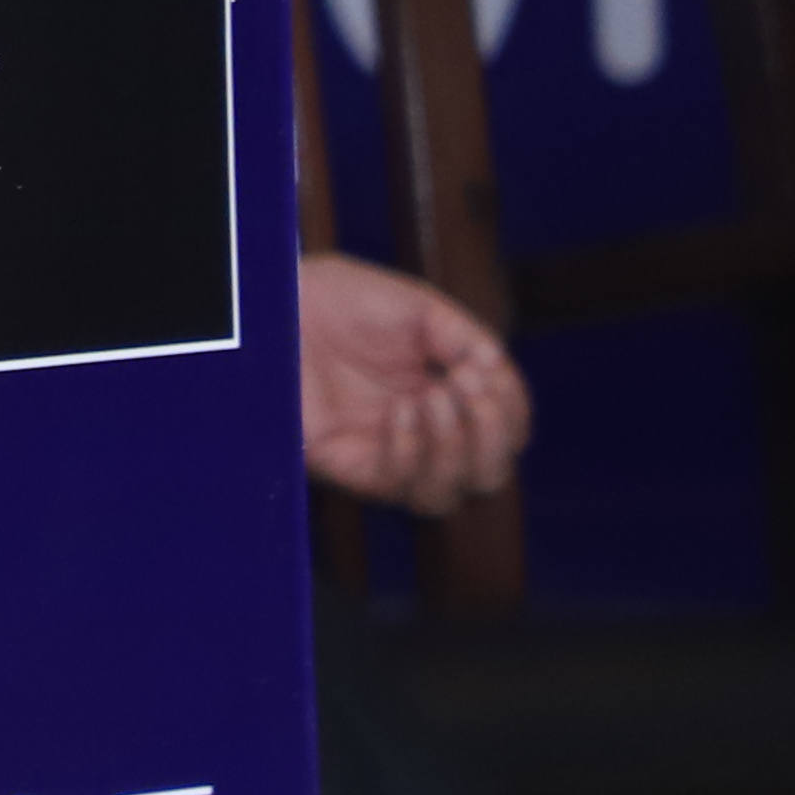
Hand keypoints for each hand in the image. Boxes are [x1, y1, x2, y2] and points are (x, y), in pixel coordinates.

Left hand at [301, 248, 530, 511]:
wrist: (284, 299)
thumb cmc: (346, 301)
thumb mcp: (424, 312)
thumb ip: (469, 341)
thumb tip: (499, 373)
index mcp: (448, 400)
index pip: (505, 434)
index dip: (510, 411)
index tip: (489, 369)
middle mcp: (423, 437)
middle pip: (487, 477)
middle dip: (492, 438)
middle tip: (470, 388)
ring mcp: (385, 455)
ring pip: (445, 495)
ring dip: (455, 450)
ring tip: (436, 397)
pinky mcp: (347, 465)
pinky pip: (395, 485)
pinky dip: (410, 451)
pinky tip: (403, 410)